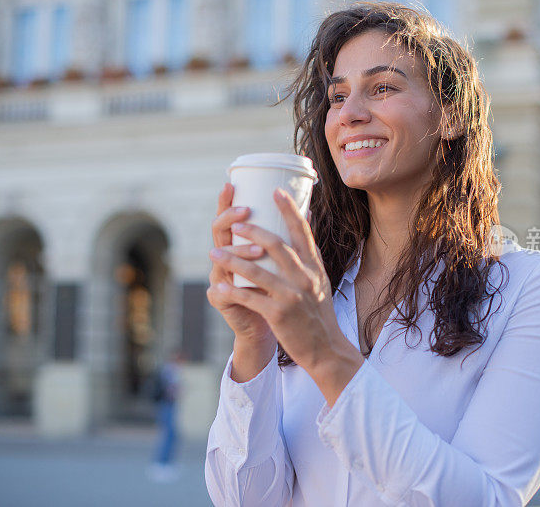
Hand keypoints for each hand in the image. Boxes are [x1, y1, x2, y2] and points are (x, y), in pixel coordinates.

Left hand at [208, 188, 361, 382]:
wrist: (325, 349)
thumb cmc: (318, 313)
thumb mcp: (320, 281)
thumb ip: (310, 255)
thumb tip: (306, 221)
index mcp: (314, 267)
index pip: (302, 233)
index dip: (289, 210)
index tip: (275, 191)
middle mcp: (304, 278)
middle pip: (276, 246)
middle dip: (252, 231)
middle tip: (235, 221)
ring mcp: (291, 296)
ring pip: (257, 271)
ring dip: (232, 260)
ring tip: (214, 252)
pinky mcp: (279, 314)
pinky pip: (250, 298)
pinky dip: (231, 291)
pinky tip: (217, 287)